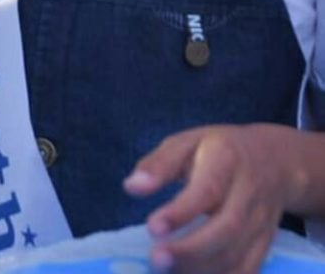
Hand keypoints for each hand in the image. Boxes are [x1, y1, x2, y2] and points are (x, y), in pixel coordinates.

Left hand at [124, 124, 307, 273]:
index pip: (208, 191)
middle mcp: (248, 195)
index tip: (152, 228)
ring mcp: (261, 225)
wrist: (273, 161)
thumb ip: (159, 164)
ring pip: (238, 256)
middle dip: (191, 250)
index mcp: (227, 161)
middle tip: (156, 259)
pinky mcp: (264, 247)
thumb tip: (131, 187)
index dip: (181, 212)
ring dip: (201, 270)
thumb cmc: (217, 150)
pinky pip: (247, 271)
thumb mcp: (187, 142)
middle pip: (226, 229)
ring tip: (165, 272)